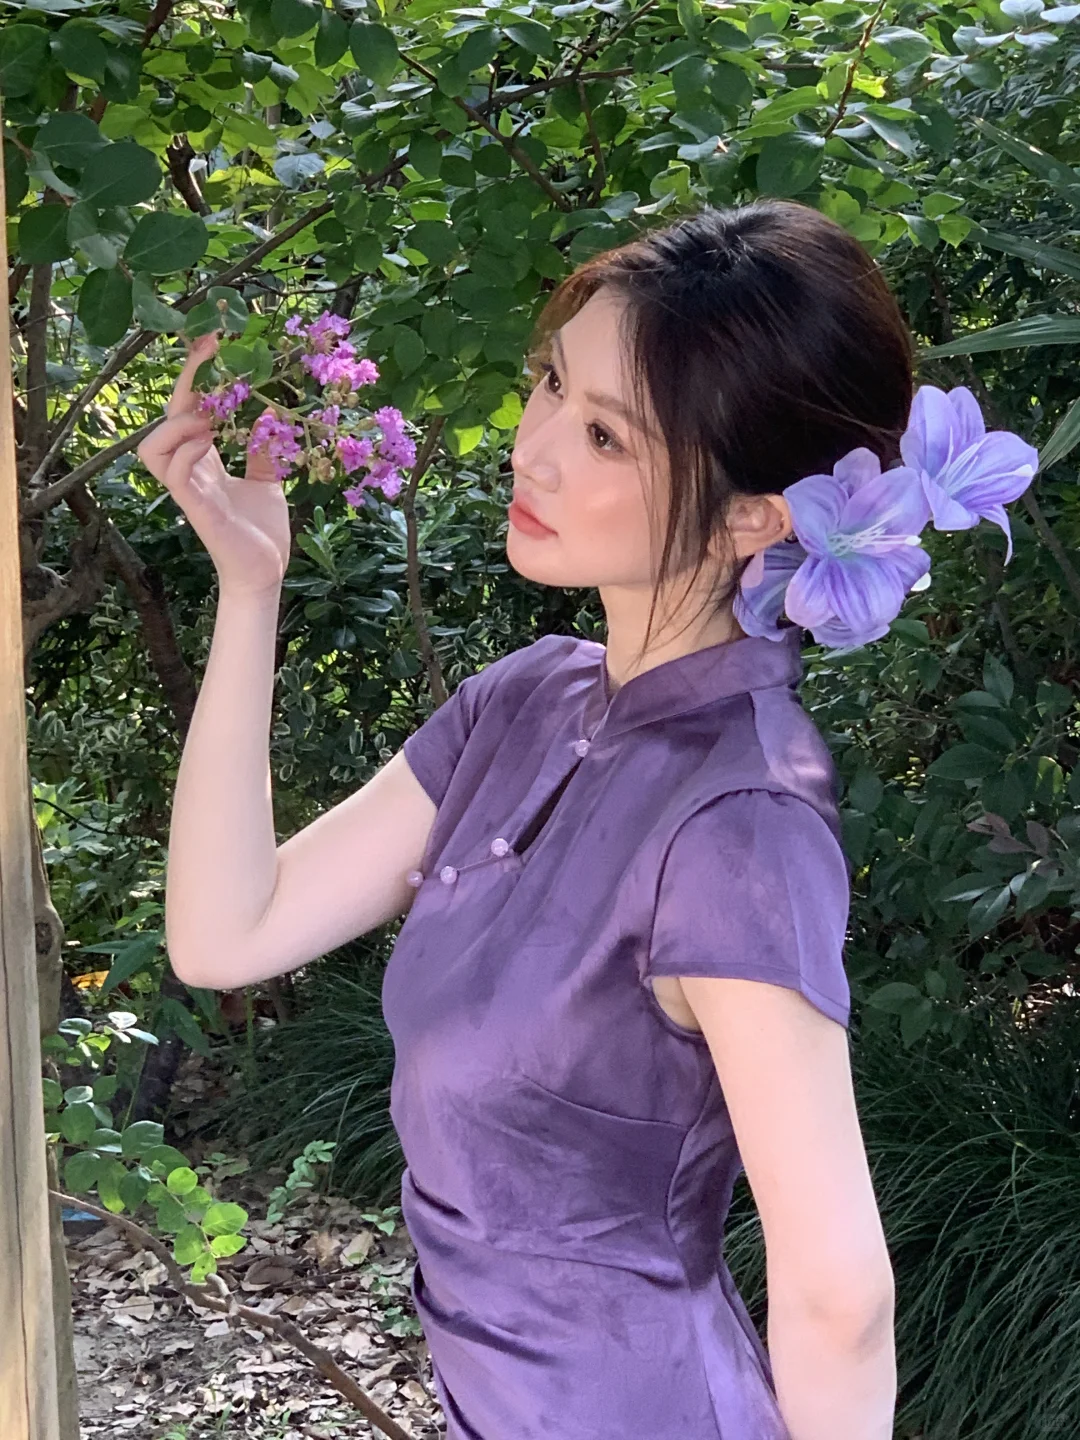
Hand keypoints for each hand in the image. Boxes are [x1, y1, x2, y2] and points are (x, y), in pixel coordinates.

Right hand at [137, 333, 291, 598]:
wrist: (266, 571)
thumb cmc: (262, 530)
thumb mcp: (268, 479)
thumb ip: (262, 447)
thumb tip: (269, 408)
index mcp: (204, 461)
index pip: (188, 410)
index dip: (196, 376)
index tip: (213, 341)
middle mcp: (190, 471)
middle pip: (166, 418)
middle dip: (185, 382)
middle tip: (211, 352)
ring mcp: (190, 491)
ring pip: (151, 448)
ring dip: (177, 424)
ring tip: (209, 415)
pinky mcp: (197, 510)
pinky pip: (174, 475)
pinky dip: (187, 452)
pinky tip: (210, 441)